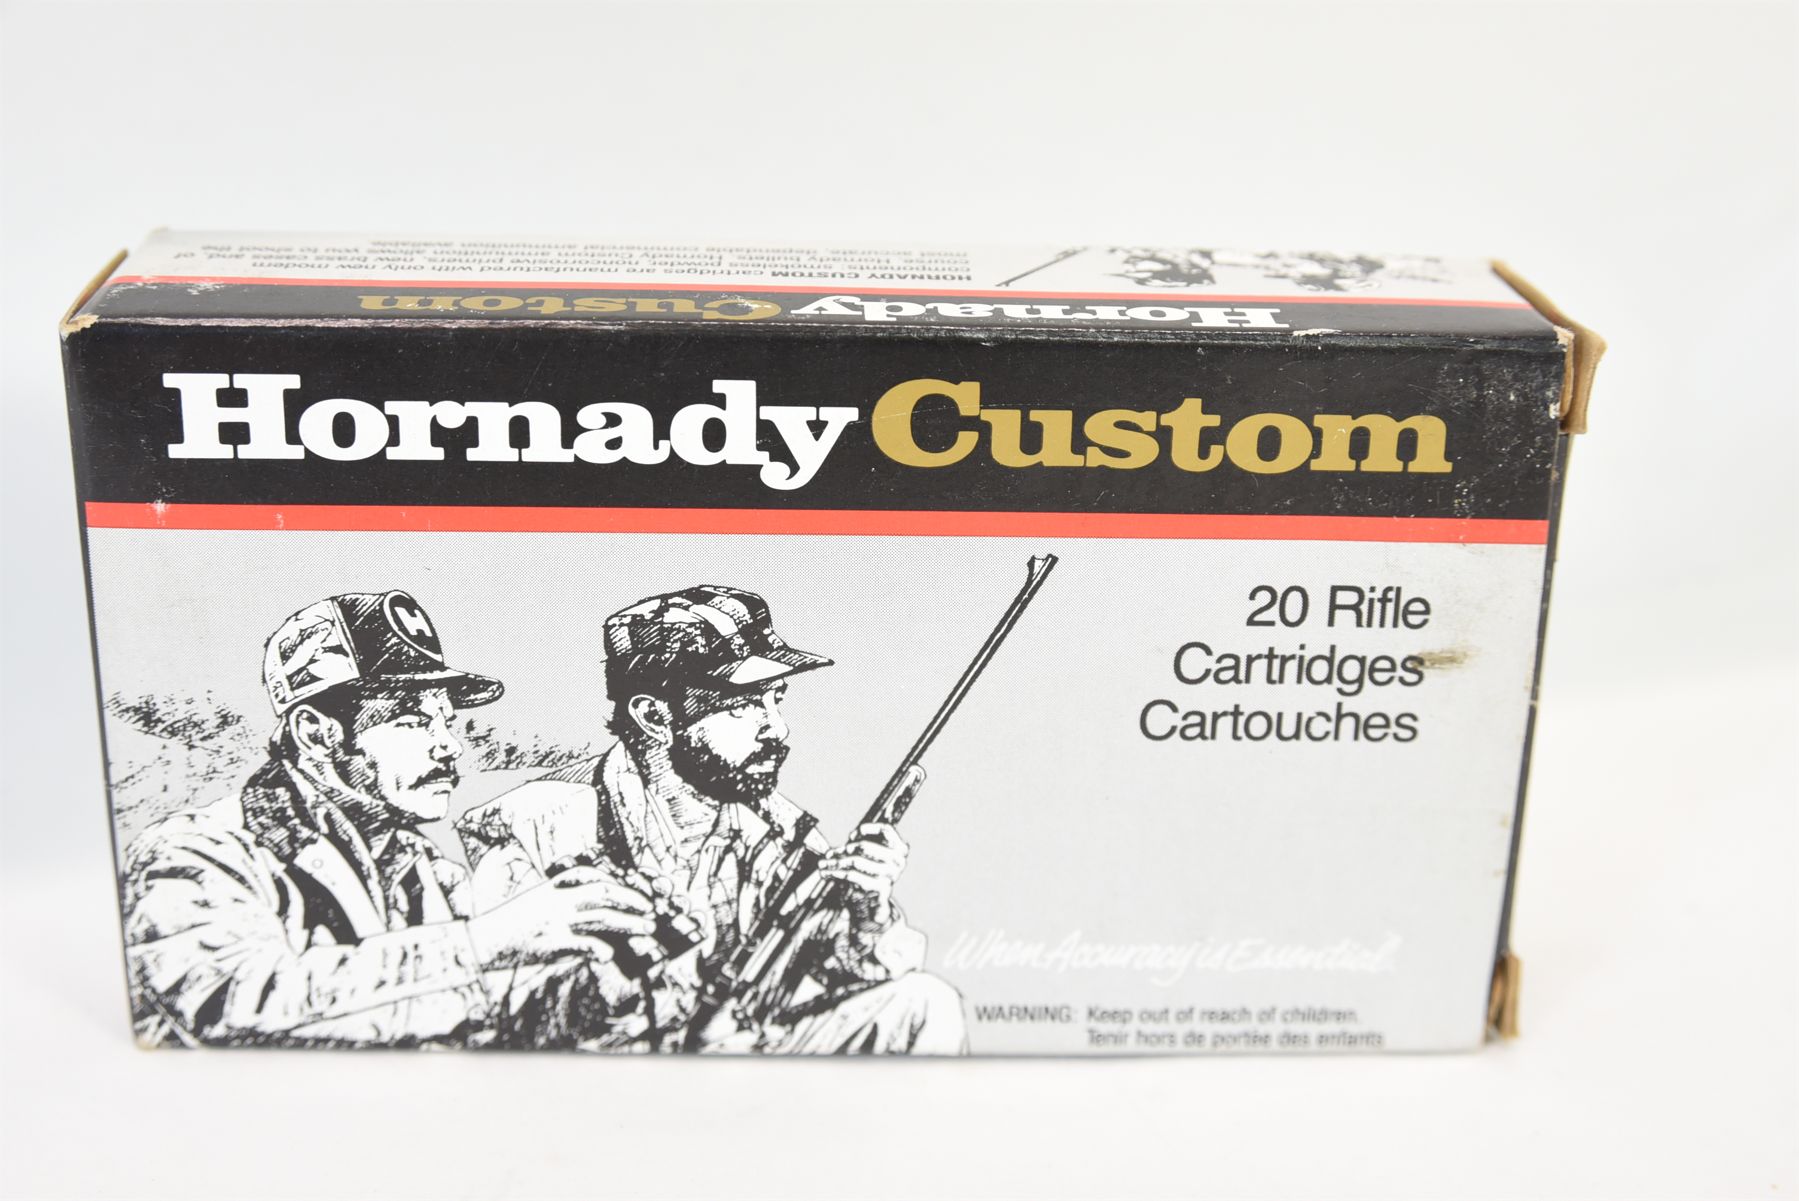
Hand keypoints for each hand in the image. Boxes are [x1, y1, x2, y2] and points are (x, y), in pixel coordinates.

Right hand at [467, 869, 656, 970]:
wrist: (480, 941)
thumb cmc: (506, 925)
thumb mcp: (531, 901)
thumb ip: (555, 898)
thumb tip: (576, 900)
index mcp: (553, 887)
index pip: (590, 874)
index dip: (613, 880)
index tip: (628, 886)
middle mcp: (559, 900)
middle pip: (604, 892)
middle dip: (631, 898)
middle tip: (650, 907)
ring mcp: (558, 921)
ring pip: (603, 917)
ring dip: (629, 922)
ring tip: (648, 928)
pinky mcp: (554, 943)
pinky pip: (586, 944)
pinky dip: (602, 948)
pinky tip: (612, 954)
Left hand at [818, 822, 907, 928]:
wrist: (875, 905)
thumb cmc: (870, 876)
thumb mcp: (868, 857)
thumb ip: (857, 846)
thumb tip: (838, 847)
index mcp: (900, 849)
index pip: (886, 830)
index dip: (867, 829)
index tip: (852, 835)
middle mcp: (898, 860)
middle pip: (865, 846)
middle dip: (844, 849)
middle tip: (831, 854)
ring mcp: (891, 874)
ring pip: (856, 861)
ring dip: (835, 862)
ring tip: (823, 864)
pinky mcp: (880, 888)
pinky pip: (853, 876)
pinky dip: (836, 873)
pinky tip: (827, 873)